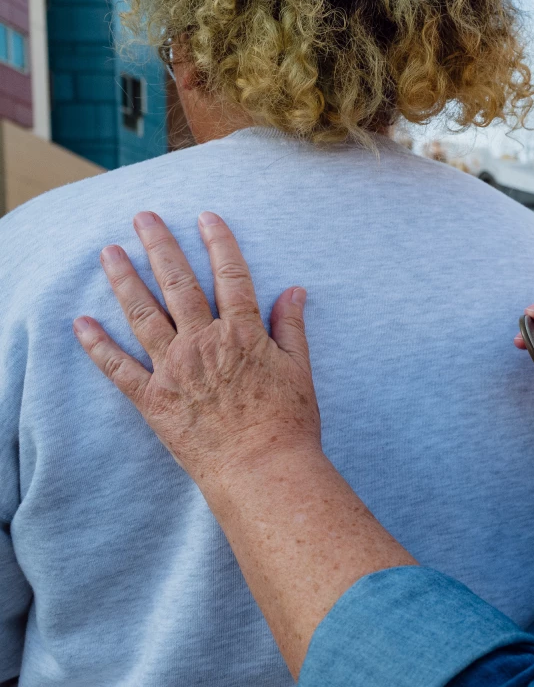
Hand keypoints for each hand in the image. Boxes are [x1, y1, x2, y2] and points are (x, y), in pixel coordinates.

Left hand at [73, 211, 318, 483]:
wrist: (261, 469)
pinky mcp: (152, 399)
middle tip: (143, 218)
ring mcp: (174, 369)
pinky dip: (97, 345)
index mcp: (243, 333)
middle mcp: (204, 343)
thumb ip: (292, 327)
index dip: (219, 242)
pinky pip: (118, 367)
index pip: (230, 275)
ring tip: (109, 252)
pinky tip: (81, 322)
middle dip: (160, 246)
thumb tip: (294, 290)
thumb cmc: (288, 422)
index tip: (206, 216)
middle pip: (178, 284)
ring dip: (124, 280)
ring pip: (143, 314)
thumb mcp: (299, 369)